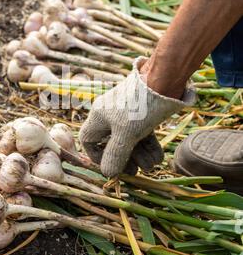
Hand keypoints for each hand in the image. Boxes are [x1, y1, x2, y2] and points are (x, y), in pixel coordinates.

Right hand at [80, 58, 194, 176]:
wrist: (164, 80)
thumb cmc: (139, 108)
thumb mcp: (126, 135)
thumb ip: (115, 155)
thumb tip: (108, 173)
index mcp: (99, 117)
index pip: (89, 140)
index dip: (97, 156)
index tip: (110, 166)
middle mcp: (111, 115)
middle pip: (113, 143)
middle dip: (125, 159)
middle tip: (135, 172)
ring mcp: (128, 113)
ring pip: (131, 139)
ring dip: (141, 155)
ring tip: (152, 166)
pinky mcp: (144, 112)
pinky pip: (143, 133)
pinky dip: (150, 146)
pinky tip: (159, 157)